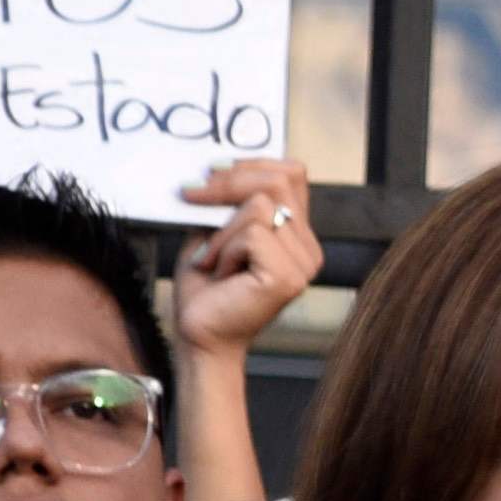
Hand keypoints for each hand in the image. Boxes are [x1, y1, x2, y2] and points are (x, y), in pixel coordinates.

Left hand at [170, 157, 321, 358]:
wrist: (199, 336)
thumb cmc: (206, 289)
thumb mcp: (216, 230)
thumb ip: (231, 201)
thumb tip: (220, 165)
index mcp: (297, 235)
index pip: (292, 173)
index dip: (252, 164)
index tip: (211, 173)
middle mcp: (309, 248)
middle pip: (279, 180)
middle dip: (228, 183)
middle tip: (191, 195)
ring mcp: (304, 263)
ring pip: (260, 206)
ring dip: (223, 231)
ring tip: (214, 259)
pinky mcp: (288, 277)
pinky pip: (252, 235)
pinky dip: (224, 250)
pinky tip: (220, 273)